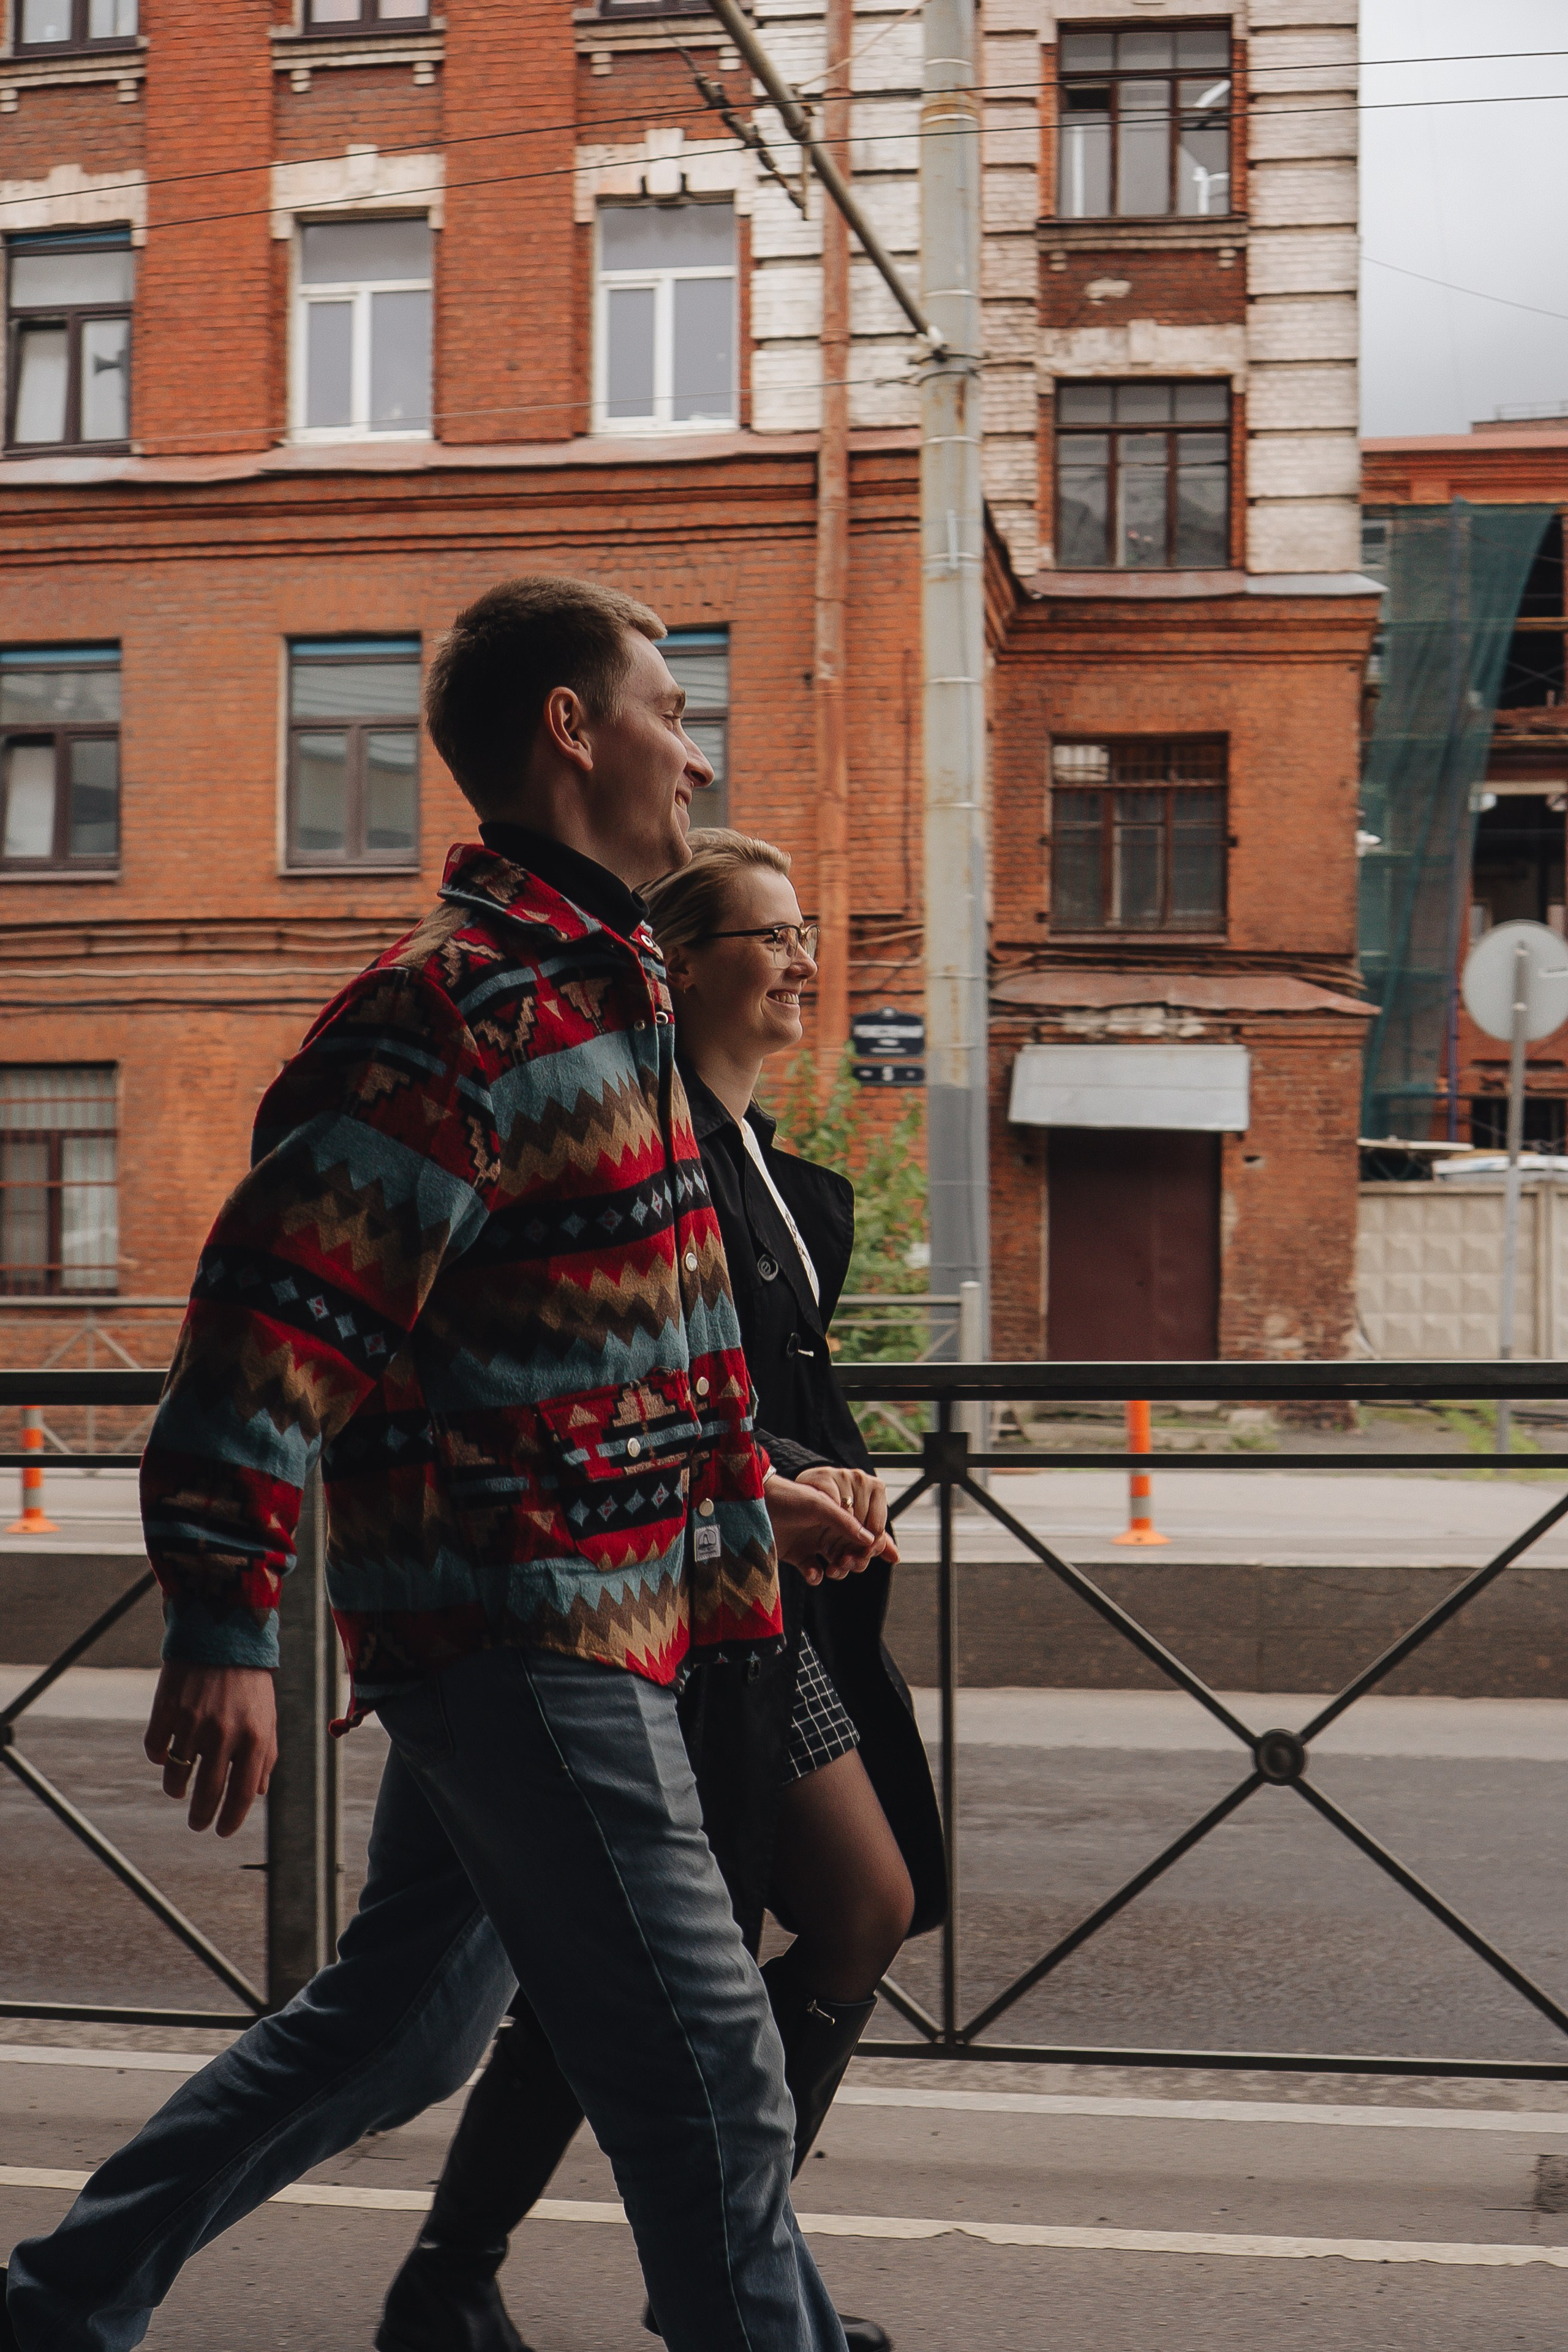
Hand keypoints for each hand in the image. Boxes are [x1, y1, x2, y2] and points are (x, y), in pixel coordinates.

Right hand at [144, 1663, 277, 1838]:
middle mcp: (224, 1733)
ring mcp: (193, 1722)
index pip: (241, 1794)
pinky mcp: (166, 1710)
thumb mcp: (268, 1716)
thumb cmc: (250, 1682)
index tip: (221, 1832)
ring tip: (180, 1791)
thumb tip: (255, 1794)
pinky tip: (166, 1758)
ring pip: (176, 1777)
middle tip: (197, 1823)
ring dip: (177, 1790)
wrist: (223, 1635)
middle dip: (200, 1816)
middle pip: (207, 1793)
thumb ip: (265, 1756)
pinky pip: (155, 1750)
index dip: (230, 1820)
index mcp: (254, 1737)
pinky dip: (159, 1759)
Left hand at [763, 1473, 895, 1585]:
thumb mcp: (819, 1505)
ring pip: (836, 1565)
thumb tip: (870, 1539)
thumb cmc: (787, 1497)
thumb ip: (845, 1521)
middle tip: (848, 1562)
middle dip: (855, 1560)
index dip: (868, 1545)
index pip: (861, 1533)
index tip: (868, 1552)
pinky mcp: (796, 1556)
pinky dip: (815, 1576)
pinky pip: (814, 1573)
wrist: (754, 1505)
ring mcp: (812, 1543)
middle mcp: (827, 1529)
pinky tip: (812, 1573)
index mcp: (837, 1514)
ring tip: (832, 1569)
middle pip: (852, 1551)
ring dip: (839, 1570)